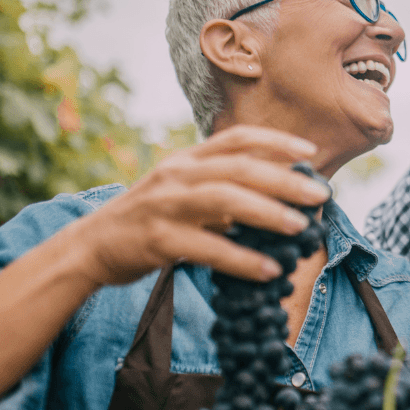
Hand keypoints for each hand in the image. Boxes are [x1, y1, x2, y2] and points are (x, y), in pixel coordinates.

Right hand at [72, 125, 330, 286]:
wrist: (91, 246)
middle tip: (319, 196)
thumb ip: (221, 188)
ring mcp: (165, 205)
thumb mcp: (182, 191)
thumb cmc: (148, 220)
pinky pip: (208, 249)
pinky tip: (268, 270)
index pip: (236, 139)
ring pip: (225, 200)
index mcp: (186, 160)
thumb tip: (277, 197)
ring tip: (300, 228)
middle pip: (238, 168)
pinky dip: (242, 260)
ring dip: (268, 213)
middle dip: (284, 180)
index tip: (310, 153)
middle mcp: (177, 175)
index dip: (276, 141)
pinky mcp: (157, 239)